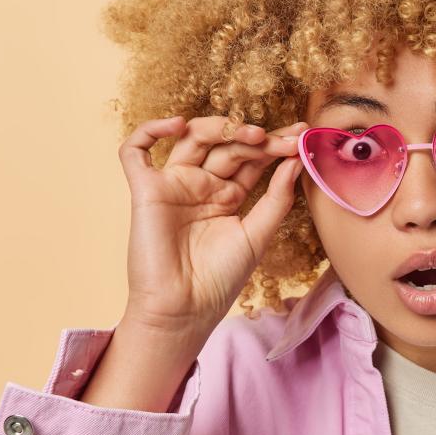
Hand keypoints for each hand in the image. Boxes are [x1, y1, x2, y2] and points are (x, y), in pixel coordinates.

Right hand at [115, 114, 306, 338]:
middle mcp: (201, 185)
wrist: (185, 309)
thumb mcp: (258, 235)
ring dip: (219, 128)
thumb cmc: (220, 280)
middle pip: (227, 146)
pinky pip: (135, 151)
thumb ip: (276, 197)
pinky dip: (149, 130)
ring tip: (249, 133)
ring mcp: (173, 185)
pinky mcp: (146, 190)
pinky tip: (176, 124)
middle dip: (256, 139)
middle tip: (282, 140)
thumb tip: (296, 161)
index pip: (252, 159)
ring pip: (191, 139)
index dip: (274, 145)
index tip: (300, 134)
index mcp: (227, 196)